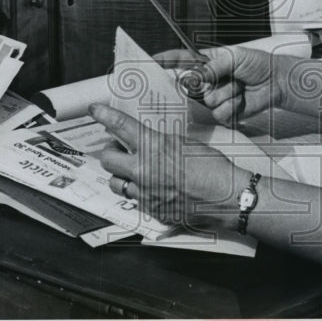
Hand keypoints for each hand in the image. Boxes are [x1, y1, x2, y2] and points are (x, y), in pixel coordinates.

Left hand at [90, 103, 235, 226]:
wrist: (226, 196)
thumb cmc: (213, 168)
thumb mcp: (185, 144)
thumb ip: (161, 143)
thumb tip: (149, 142)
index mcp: (154, 147)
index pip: (120, 126)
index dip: (104, 115)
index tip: (95, 110)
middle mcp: (144, 170)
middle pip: (108, 159)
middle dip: (111, 152)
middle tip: (119, 150)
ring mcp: (146, 193)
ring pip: (116, 183)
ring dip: (121, 175)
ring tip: (133, 171)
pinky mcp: (151, 210)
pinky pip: (135, 200)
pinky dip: (139, 192)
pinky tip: (153, 188)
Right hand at [154, 46, 280, 123]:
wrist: (276, 82)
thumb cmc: (258, 64)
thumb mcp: (234, 57)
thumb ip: (213, 66)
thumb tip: (197, 77)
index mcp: (207, 62)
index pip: (181, 59)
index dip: (166, 61)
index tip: (151, 61)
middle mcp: (208, 80)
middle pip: (190, 85)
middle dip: (203, 84)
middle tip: (221, 78)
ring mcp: (215, 97)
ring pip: (208, 100)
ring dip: (227, 93)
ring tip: (240, 86)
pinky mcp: (224, 112)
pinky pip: (219, 113)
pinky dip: (232, 106)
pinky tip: (241, 99)